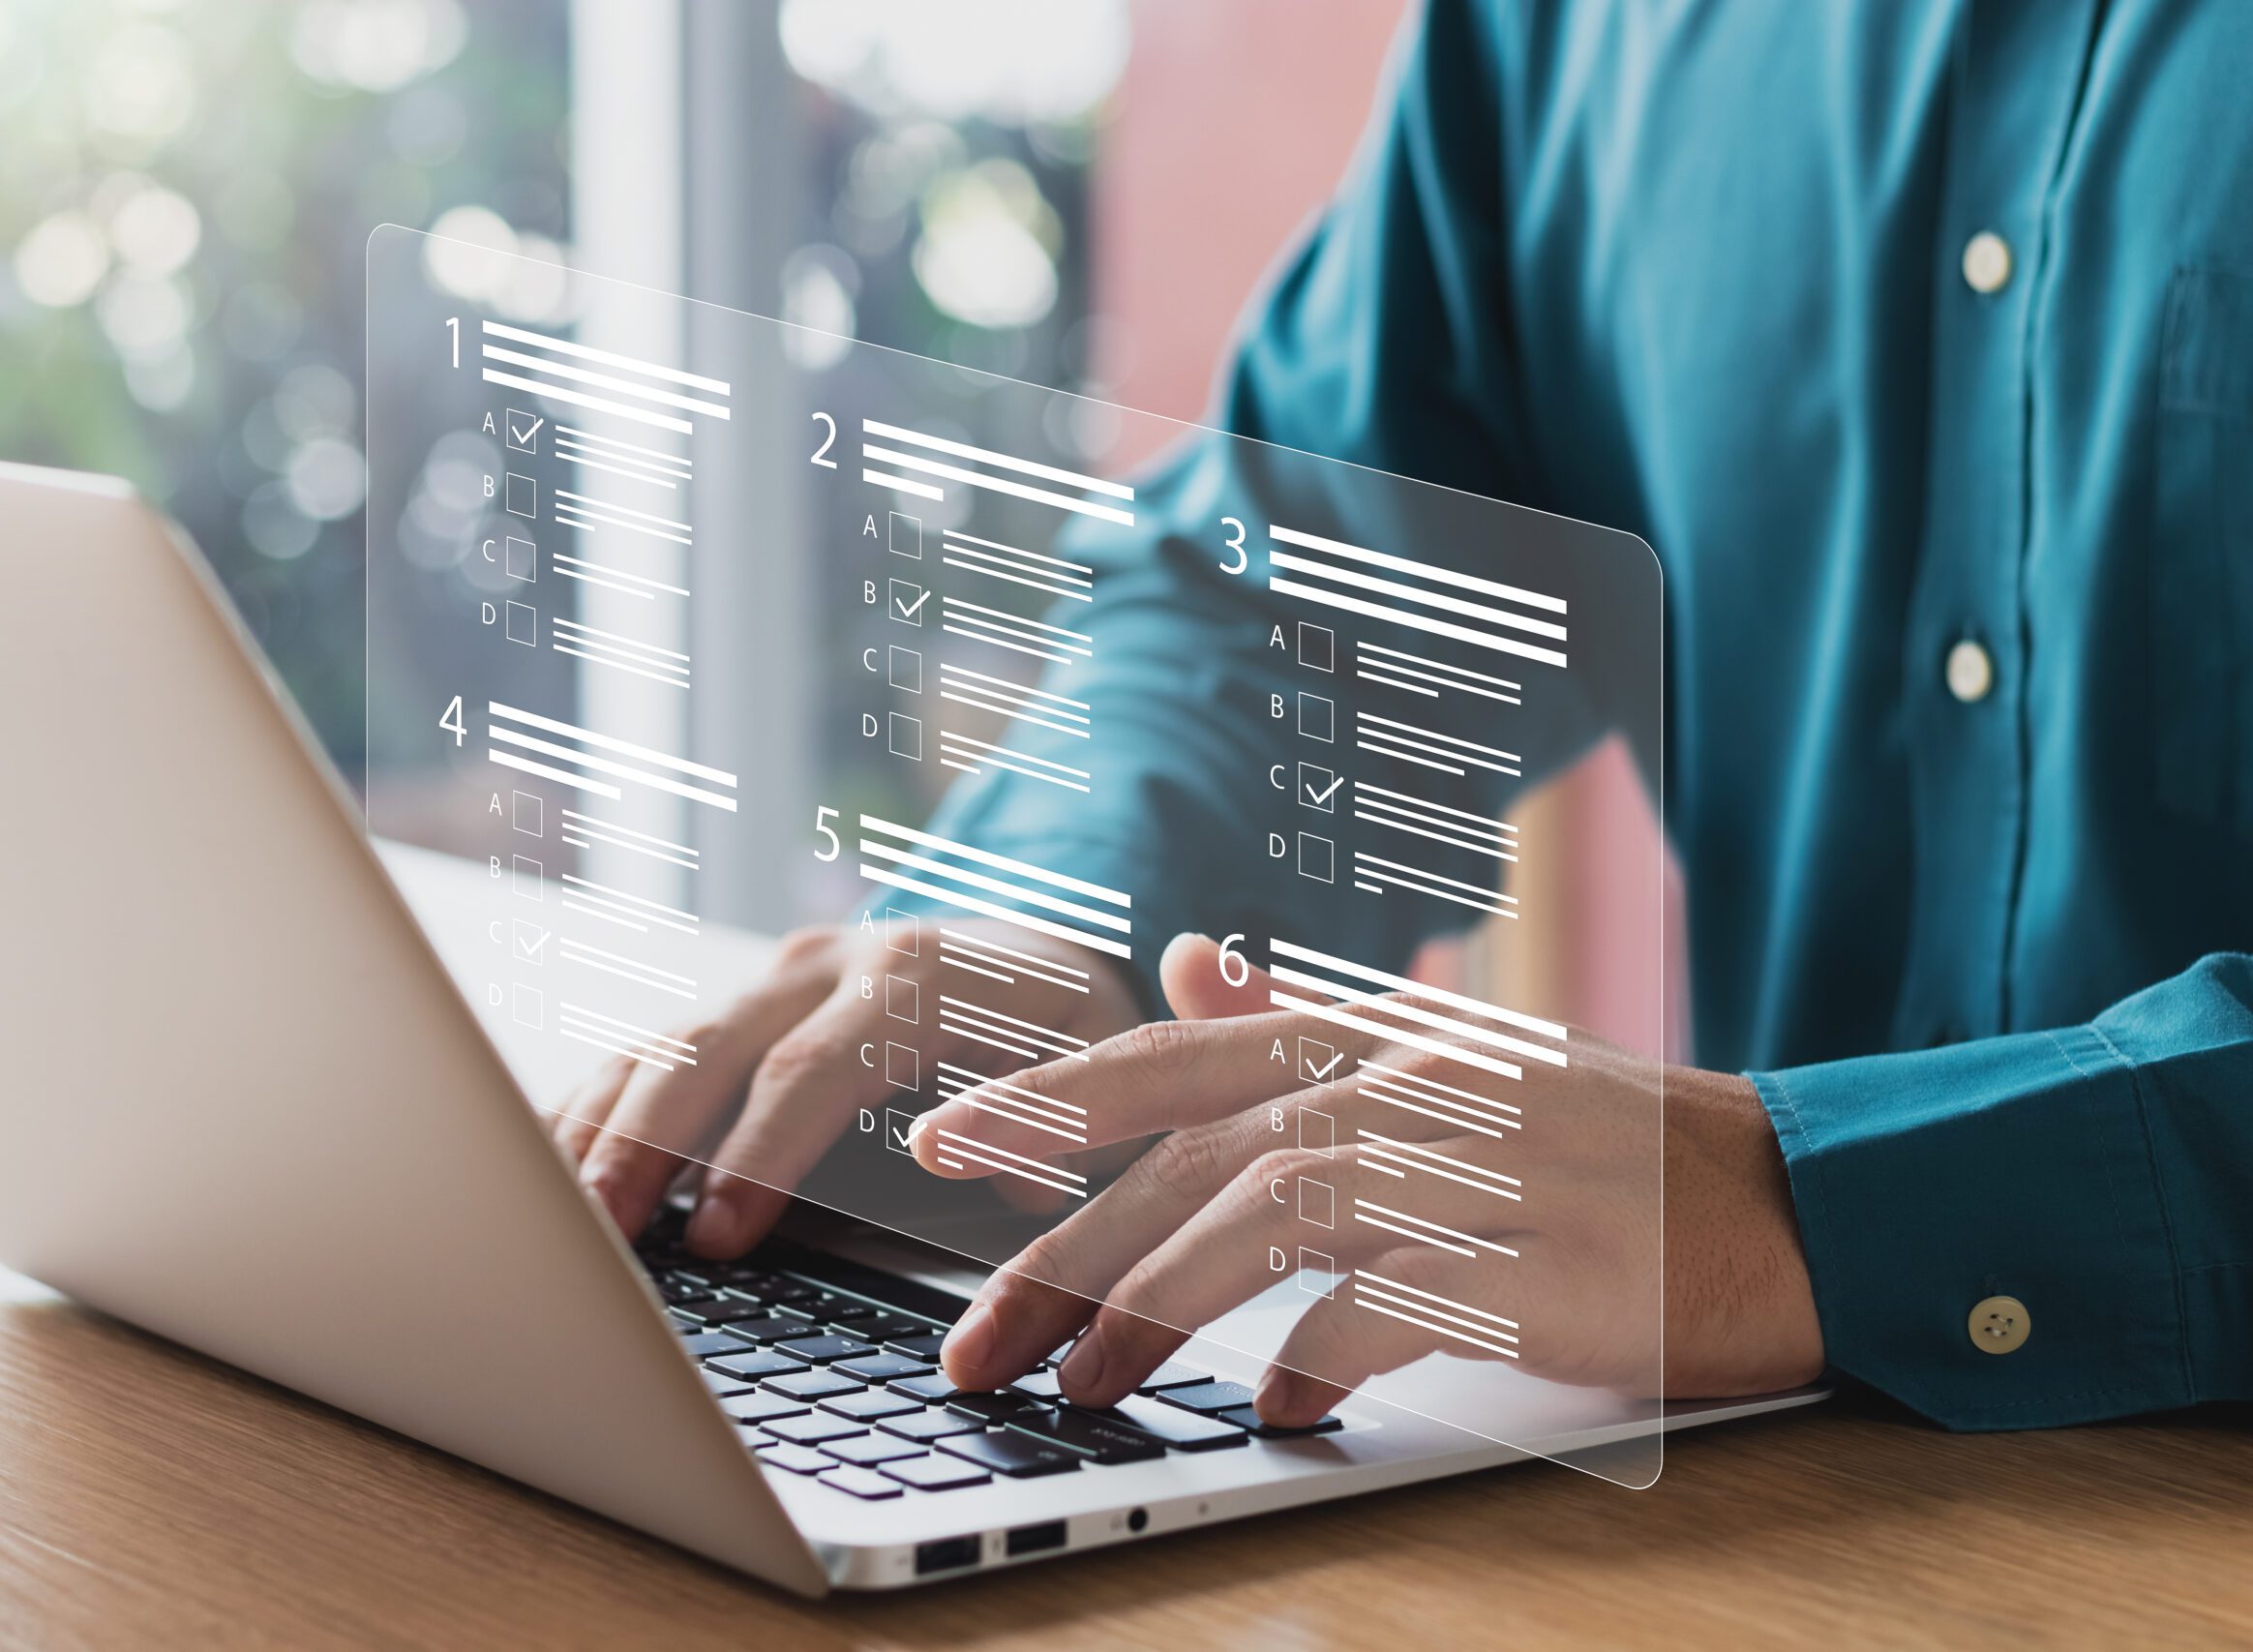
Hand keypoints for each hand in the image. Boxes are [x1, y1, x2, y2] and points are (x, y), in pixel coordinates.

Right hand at [550, 919, 1141, 1256]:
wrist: (1041, 949)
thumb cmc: (1073, 1032)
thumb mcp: (1104, 1065)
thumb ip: (1059, 1118)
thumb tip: (1016, 1175)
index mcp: (920, 976)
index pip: (822, 1064)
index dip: (763, 1150)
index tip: (720, 1233)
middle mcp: (831, 963)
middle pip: (713, 1046)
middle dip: (646, 1142)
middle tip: (596, 1235)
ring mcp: (773, 980)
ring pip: (663, 1042)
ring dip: (598, 1128)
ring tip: (544, 1216)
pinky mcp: (740, 1005)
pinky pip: (649, 1050)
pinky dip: (589, 1105)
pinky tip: (532, 1162)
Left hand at [916, 934, 1823, 1423]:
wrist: (1796, 1197)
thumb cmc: (1598, 1142)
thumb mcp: (1446, 1058)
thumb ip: (1302, 1022)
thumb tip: (1177, 967)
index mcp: (1379, 1039)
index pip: (1180, 1059)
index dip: (1049, 1099)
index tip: (934, 1144)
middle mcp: (1417, 1087)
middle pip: (1200, 1157)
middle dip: (1067, 1247)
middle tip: (972, 1338)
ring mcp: (1485, 1171)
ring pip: (1276, 1220)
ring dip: (1160, 1308)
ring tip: (1079, 1383)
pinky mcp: (1549, 1267)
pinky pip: (1405, 1309)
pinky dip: (1326, 1358)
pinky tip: (1280, 1410)